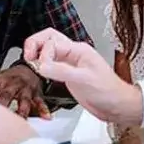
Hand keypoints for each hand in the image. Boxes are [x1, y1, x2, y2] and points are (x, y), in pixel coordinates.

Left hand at [0, 65, 49, 118]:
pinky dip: (43, 110)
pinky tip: (45, 117)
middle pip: (6, 96)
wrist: (29, 67)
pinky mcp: (36, 93)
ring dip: (22, 111)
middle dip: (2, 107)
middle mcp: (12, 85)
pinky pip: (40, 102)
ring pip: (24, 100)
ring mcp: (25, 89)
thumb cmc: (9, 78)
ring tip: (21, 121)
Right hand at [23, 28, 142, 125]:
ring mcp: (70, 64)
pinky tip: (39, 71)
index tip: (42, 68)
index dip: (44, 55)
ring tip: (30, 61)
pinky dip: (42, 64)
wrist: (116, 105)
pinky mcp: (68, 75)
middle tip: (27, 56)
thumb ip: (61, 71)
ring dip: (38, 52)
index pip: (53, 43)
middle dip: (35, 43)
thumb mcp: (83, 80)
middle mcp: (74, 54)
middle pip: (49, 38)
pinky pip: (51, 64)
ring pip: (49, 50)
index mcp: (79, 50)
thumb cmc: (108, 91)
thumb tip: (41, 65)